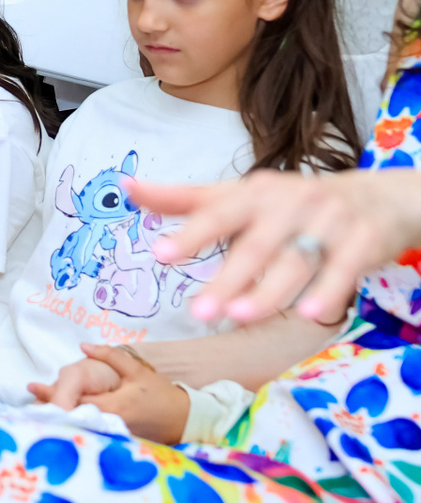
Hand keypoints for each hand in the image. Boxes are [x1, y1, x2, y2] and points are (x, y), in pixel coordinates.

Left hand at [30, 344, 187, 445]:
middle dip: (51, 409)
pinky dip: (74, 424)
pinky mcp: (114, 440)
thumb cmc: (160, 393)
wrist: (184, 420)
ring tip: (34, 408)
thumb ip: (108, 356)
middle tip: (28, 400)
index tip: (34, 389)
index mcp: (113, 405)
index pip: (77, 402)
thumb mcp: (136, 370)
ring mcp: (111, 435)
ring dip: (60, 417)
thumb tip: (82, 346)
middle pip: (73, 417)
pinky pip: (89, 430)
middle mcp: (109, 424)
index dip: (55, 396)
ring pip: (80, 425)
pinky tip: (58, 418)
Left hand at [130, 171, 420, 324]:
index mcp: (254, 193)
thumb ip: (184, 198)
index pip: (217, 213)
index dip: (190, 234)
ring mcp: (327, 222)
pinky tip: (308, 313)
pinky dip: (327, 291)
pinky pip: (343, 269)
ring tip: (239, 315)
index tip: (162, 255)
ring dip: (268, 290)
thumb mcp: (239, 194)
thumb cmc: (292, 201)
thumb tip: (126, 187)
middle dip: (227, 279)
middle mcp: (289, 204)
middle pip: (254, 246)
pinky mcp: (362, 243)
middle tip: (198, 311)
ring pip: (295, 261)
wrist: (376, 195)